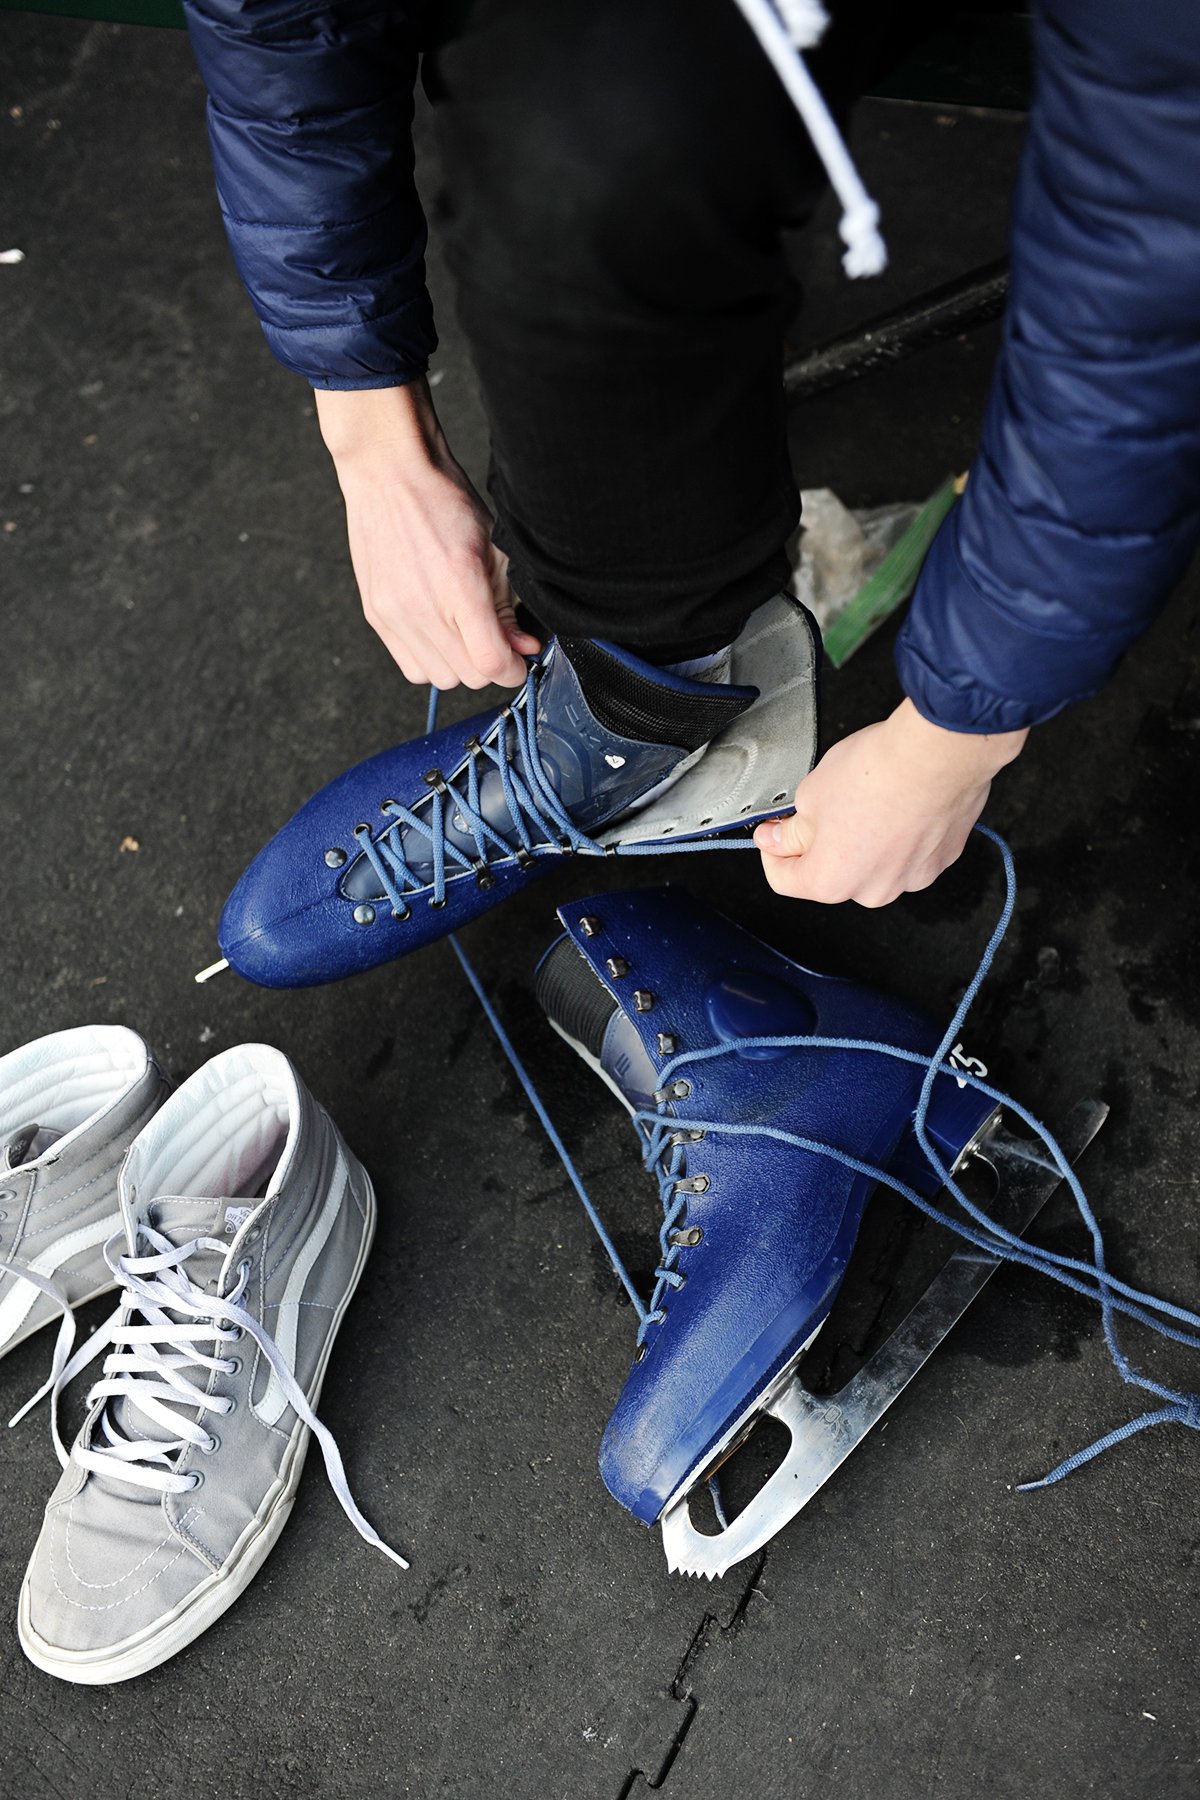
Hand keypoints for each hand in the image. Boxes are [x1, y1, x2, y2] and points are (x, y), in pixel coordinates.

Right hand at [316, 380, 540, 689]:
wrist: (389, 475)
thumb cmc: (445, 502)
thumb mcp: (494, 550)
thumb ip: (508, 606)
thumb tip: (523, 648)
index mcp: (459, 585)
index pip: (490, 664)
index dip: (513, 670)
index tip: (519, 661)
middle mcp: (422, 607)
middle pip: (468, 677)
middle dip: (489, 665)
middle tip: (495, 638)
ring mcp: (394, 614)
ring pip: (439, 678)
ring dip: (459, 665)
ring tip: (465, 632)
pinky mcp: (375, 616)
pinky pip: (411, 667)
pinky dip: (432, 660)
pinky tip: (440, 632)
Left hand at [752, 698, 1027, 906]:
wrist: (937, 755)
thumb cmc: (878, 772)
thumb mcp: (811, 794)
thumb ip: (791, 828)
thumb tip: (779, 838)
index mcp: (829, 881)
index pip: (783, 880)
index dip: (773, 851)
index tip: (775, 834)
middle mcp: (872, 891)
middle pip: (833, 874)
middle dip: (823, 845)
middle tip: (824, 809)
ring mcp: (910, 878)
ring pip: (873, 865)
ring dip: (865, 841)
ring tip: (867, 800)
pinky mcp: (940, 860)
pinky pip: (909, 853)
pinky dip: (900, 835)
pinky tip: (897, 804)